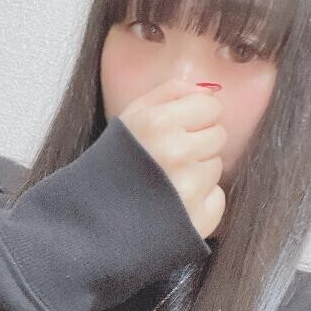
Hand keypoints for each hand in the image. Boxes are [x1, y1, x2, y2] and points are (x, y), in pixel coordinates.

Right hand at [118, 79, 226, 240]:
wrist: (92, 218)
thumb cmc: (112, 163)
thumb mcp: (130, 116)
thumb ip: (170, 93)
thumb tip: (210, 91)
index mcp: (158, 123)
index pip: (210, 107)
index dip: (195, 117)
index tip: (177, 130)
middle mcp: (176, 153)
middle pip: (218, 136)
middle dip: (197, 144)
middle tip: (168, 159)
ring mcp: (189, 188)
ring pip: (216, 167)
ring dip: (197, 173)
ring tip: (167, 182)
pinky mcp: (198, 219)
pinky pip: (218, 198)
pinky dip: (200, 201)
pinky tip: (174, 203)